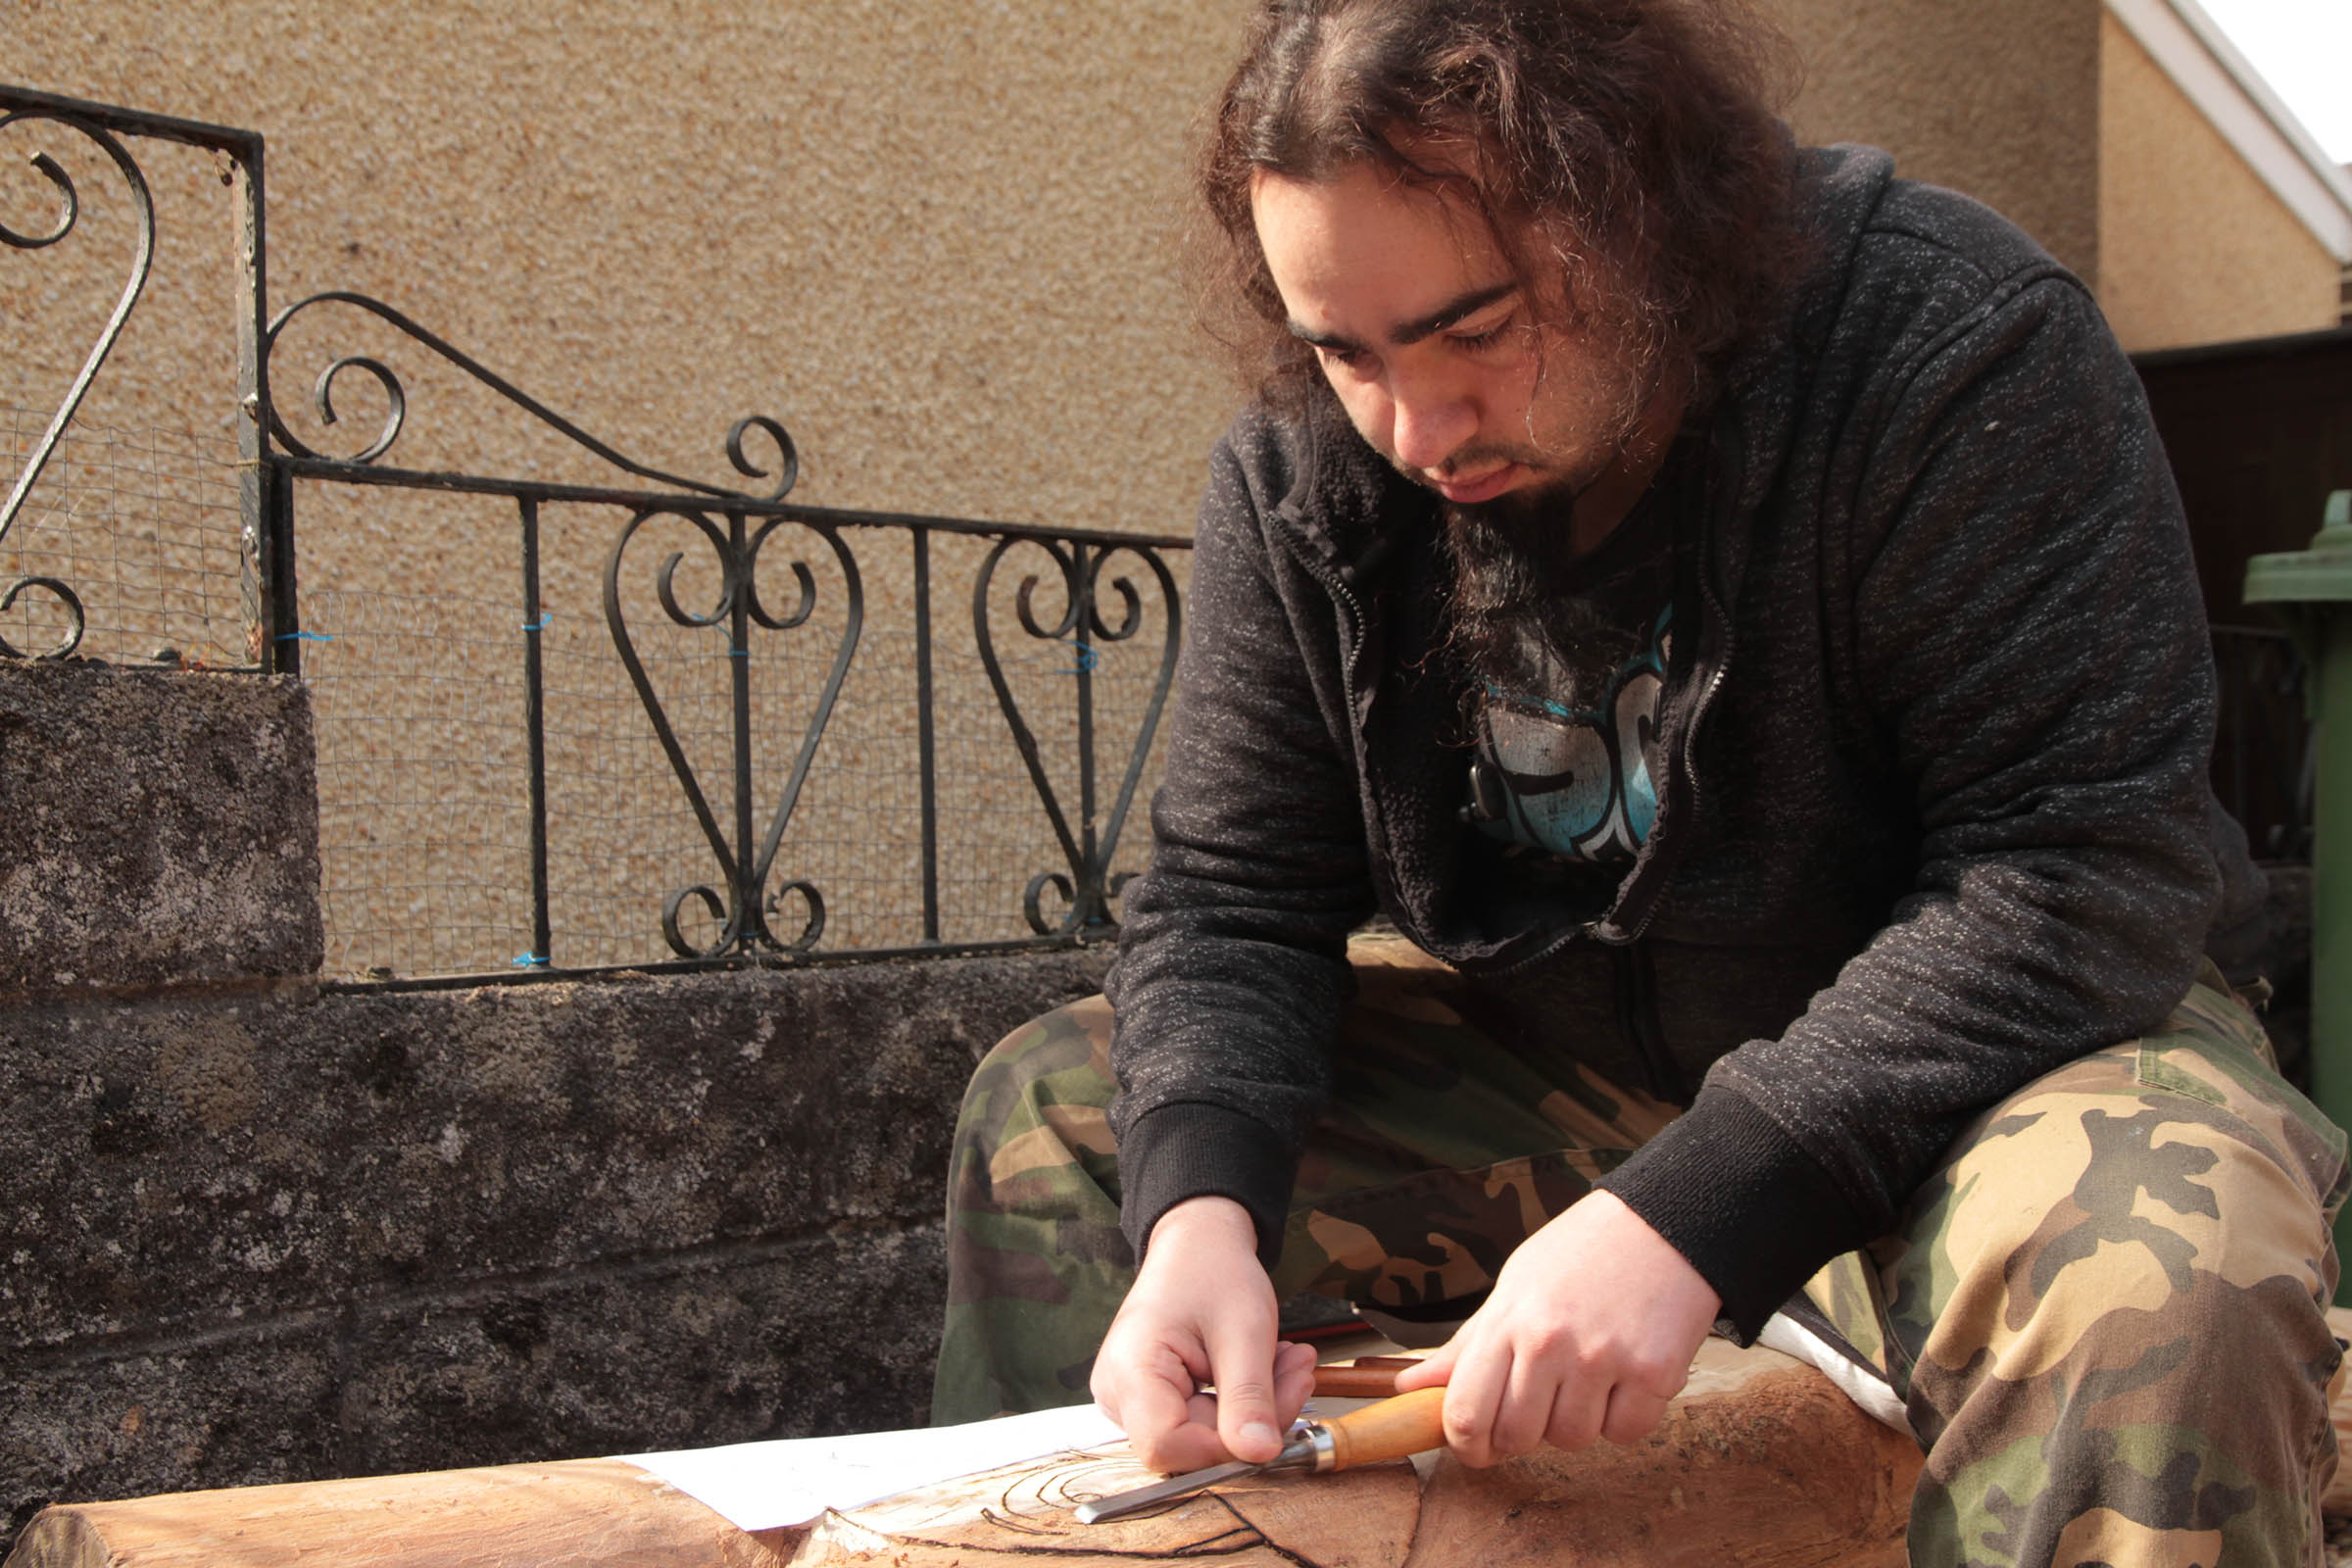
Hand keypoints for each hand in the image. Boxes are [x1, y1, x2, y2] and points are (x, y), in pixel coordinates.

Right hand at [1089, 1196, 1319, 1472]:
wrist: (1197, 1243)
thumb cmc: (1212, 1271)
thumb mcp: (1243, 1330)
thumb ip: (1248, 1397)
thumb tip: (1260, 1455)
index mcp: (1130, 1371)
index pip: (1168, 1447)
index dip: (1224, 1446)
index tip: (1273, 1414)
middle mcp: (1118, 1394)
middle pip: (1191, 1443)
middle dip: (1255, 1416)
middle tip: (1297, 1371)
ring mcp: (1131, 1400)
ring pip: (1203, 1436)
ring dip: (1255, 1407)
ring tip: (1286, 1360)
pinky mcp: (1152, 1401)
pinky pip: (1202, 1422)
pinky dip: (1241, 1401)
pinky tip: (1264, 1368)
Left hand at [1393, 1191, 1718, 1465]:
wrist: (1663, 1224)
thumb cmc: (1581, 1252)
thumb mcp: (1514, 1284)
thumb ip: (1468, 1345)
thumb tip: (1409, 1387)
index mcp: (1509, 1320)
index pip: (1466, 1414)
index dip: (1466, 1445)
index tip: (1476, 1447)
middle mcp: (1551, 1343)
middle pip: (1517, 1438)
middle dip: (1522, 1435)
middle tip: (1538, 1403)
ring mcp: (1604, 1360)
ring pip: (1573, 1440)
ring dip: (1576, 1421)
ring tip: (1586, 1374)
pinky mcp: (1654, 1373)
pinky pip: (1625, 1433)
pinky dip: (1623, 1418)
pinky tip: (1623, 1376)